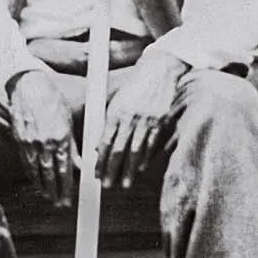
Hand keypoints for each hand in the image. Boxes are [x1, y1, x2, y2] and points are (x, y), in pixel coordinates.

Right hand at [8, 70, 77, 206]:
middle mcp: (46, 143)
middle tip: (61, 205)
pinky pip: (26, 162)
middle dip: (56, 192)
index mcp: (62, 138)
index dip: (67, 187)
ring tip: (49, 198)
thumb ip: (75, 145)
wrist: (29, 87)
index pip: (65, 170)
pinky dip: (31, 175)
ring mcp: (31, 143)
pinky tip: (36, 182)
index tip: (70, 199)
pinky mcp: (20, 140)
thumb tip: (80, 165)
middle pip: (51, 175)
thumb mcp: (70, 120)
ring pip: (37, 171)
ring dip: (43, 187)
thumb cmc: (54, 100)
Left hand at [95, 53, 186, 190]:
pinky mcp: (160, 122)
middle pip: (119, 150)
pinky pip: (152, 144)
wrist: (158, 71)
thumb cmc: (134, 88)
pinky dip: (146, 158)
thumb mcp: (116, 103)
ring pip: (136, 151)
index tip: (96, 174)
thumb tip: (97, 148)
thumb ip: (106, 125)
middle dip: (113, 170)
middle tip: (108, 185)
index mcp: (116, 112)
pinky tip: (141, 168)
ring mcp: (146, 121)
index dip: (100, 161)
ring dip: (129, 170)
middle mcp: (130, 118)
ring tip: (125, 183)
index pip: (105, 142)